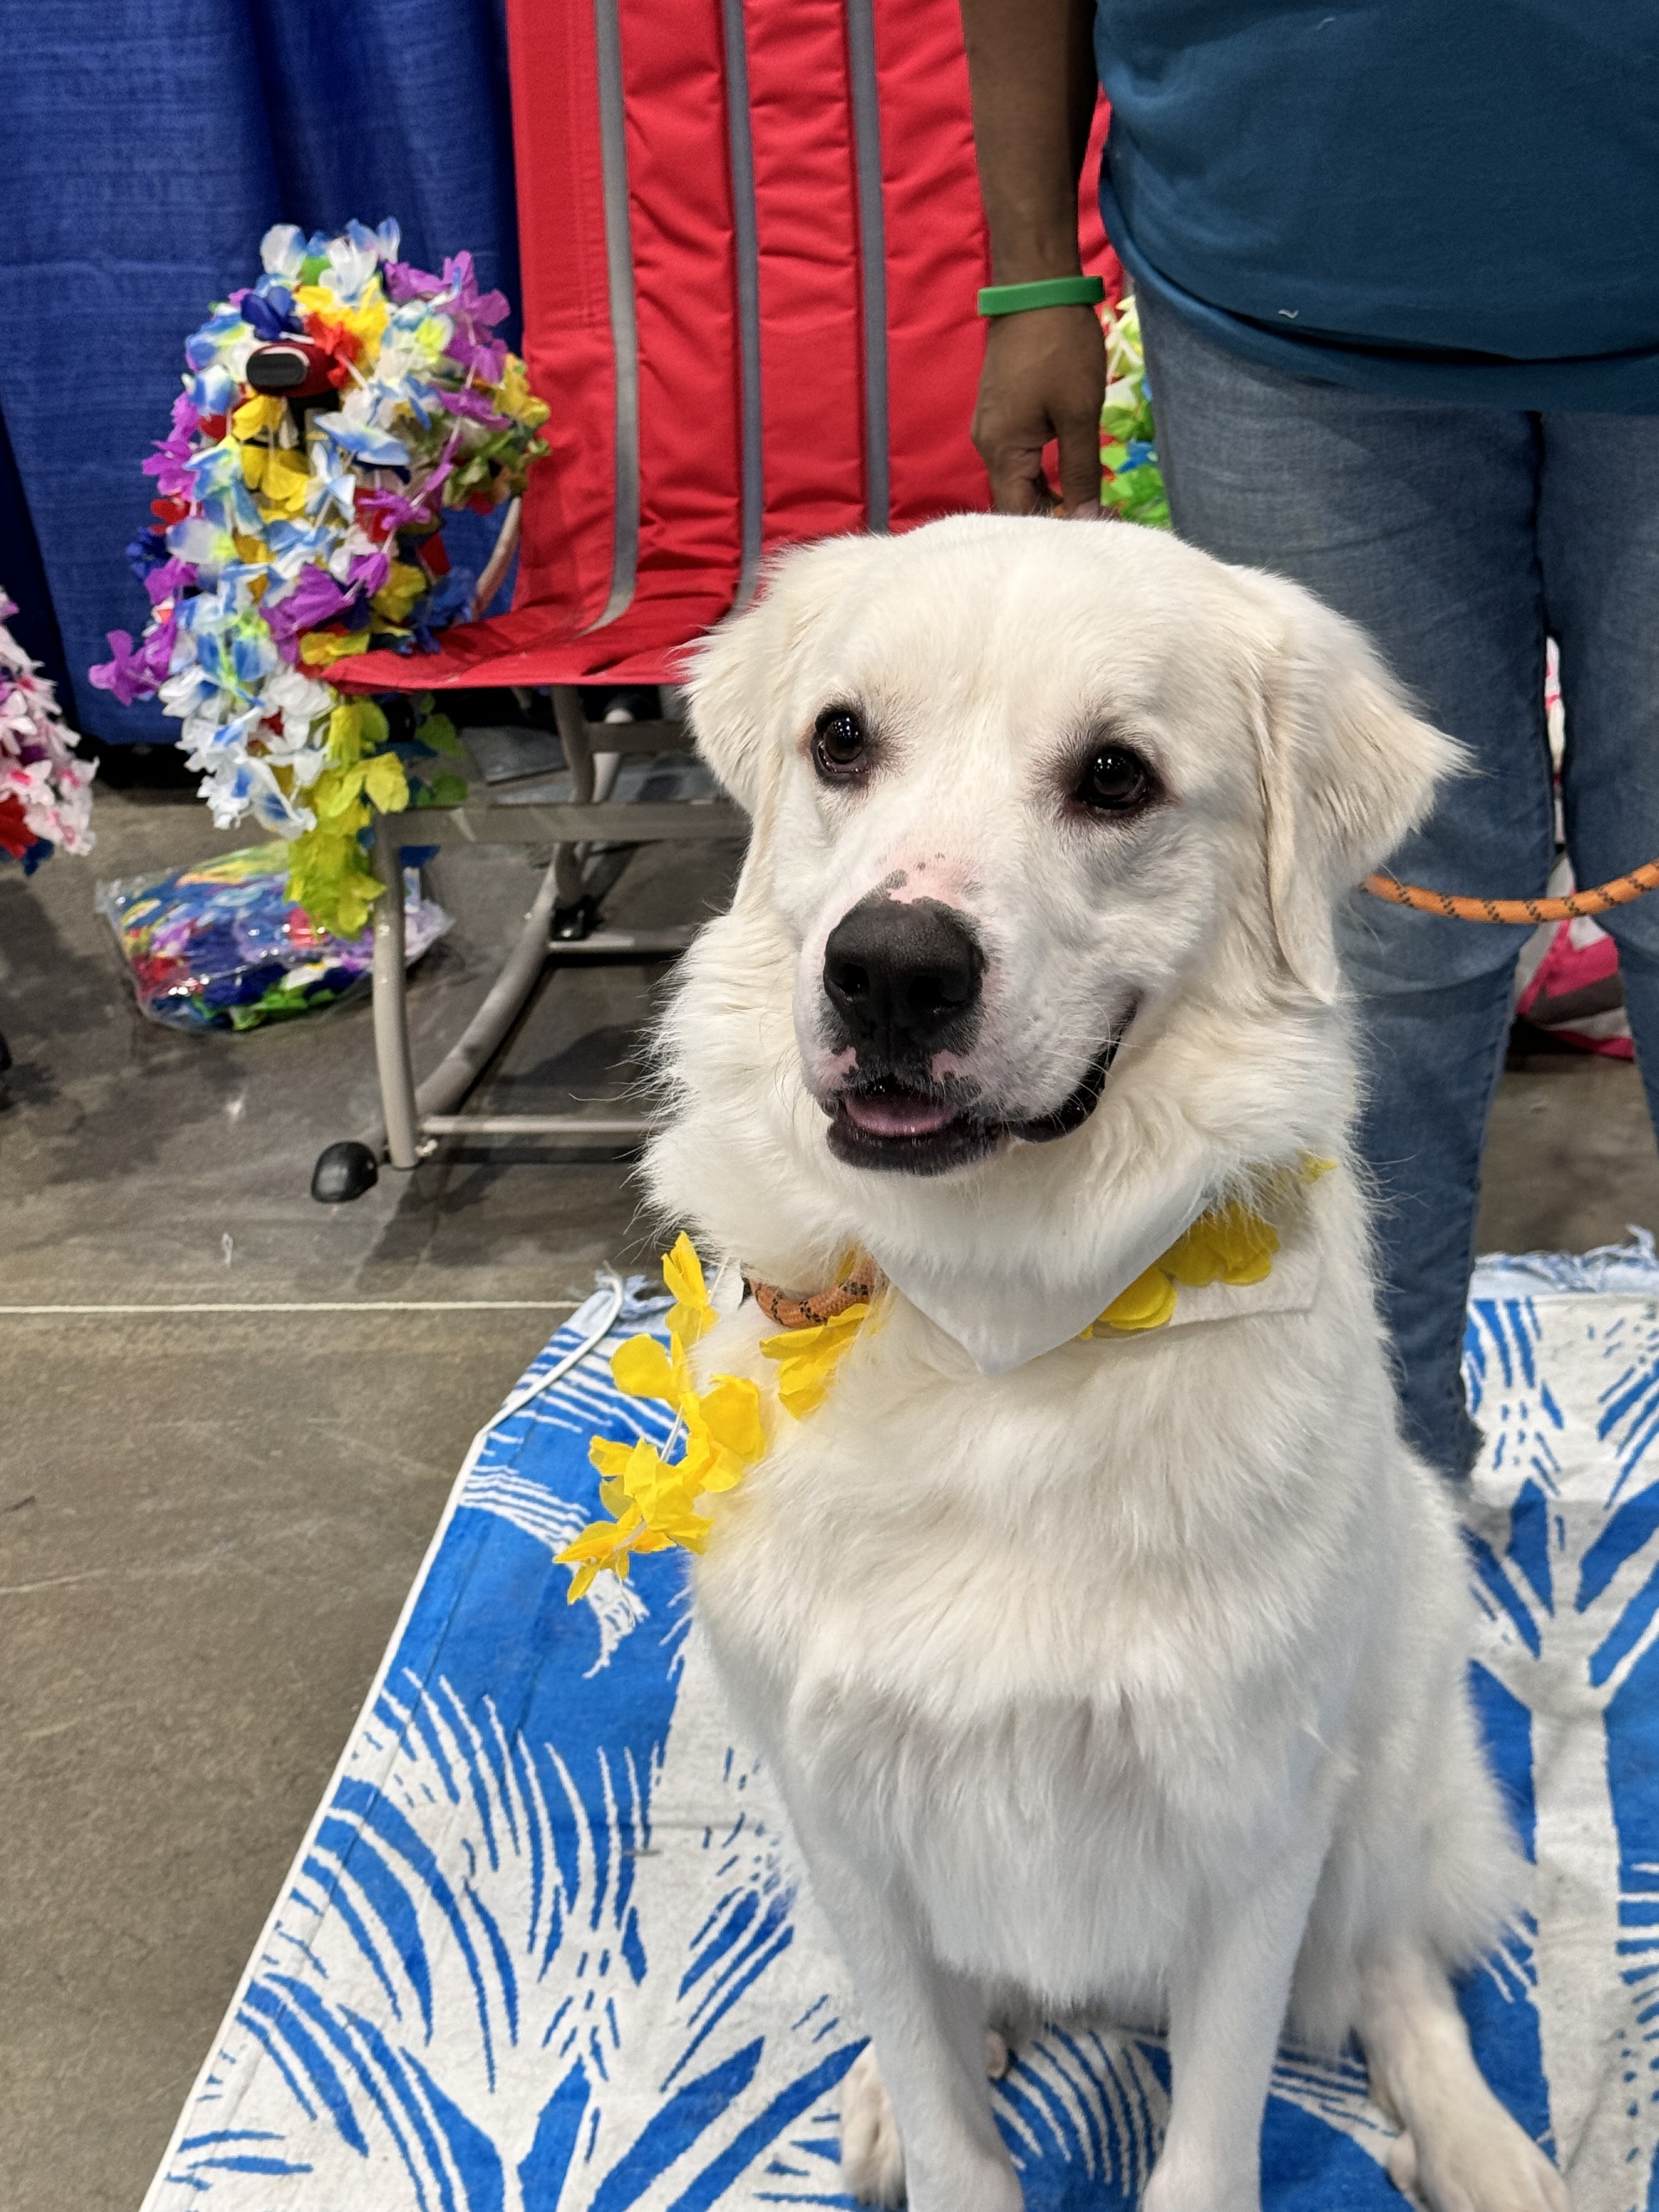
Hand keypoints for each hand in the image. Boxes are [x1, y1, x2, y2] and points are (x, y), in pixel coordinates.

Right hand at [972, 303, 1105, 515]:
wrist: (1036, 288)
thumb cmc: (1061, 348)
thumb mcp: (1079, 414)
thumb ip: (1080, 470)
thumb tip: (1085, 518)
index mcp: (1002, 450)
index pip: (1017, 514)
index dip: (1051, 531)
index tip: (1090, 533)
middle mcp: (987, 445)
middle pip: (1014, 501)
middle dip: (1051, 517)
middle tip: (1095, 523)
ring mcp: (990, 428)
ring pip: (1017, 480)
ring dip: (1047, 496)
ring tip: (1086, 506)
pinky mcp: (1000, 414)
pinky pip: (1017, 458)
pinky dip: (1040, 473)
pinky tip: (1066, 478)